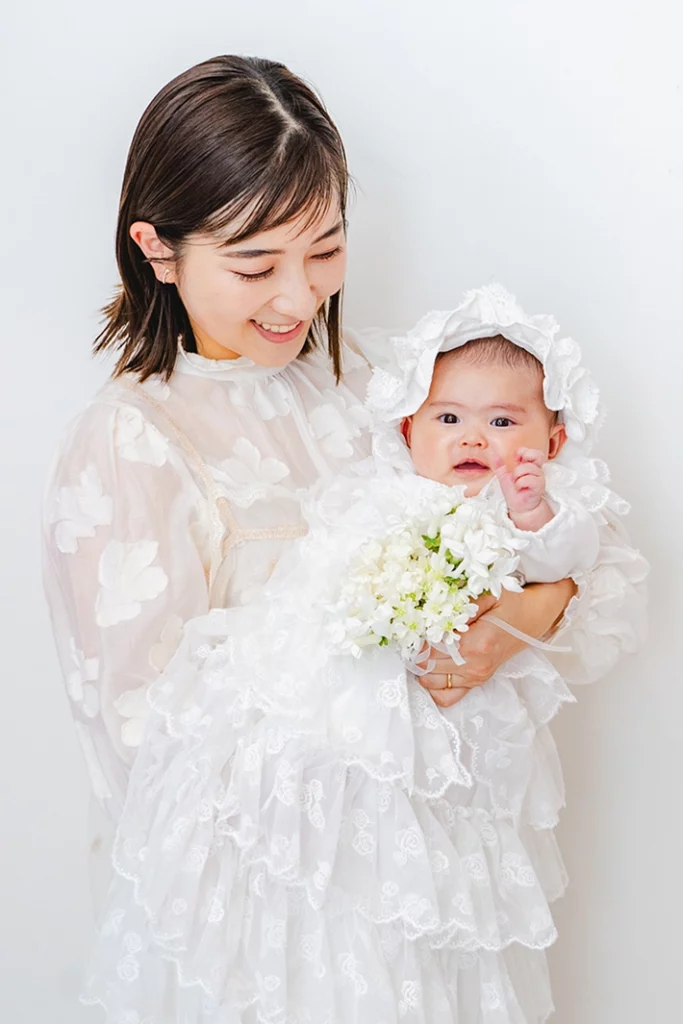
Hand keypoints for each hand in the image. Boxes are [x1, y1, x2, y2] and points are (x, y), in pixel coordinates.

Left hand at [417, 578, 576, 706]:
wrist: (536, 616)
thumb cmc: (513, 602)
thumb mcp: (488, 593)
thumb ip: (460, 604)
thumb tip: (430, 612)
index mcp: (476, 645)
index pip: (429, 652)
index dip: (415, 640)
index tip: (412, 627)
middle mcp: (475, 666)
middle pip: (426, 668)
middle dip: (415, 652)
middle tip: (413, 636)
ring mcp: (476, 677)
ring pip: (431, 683)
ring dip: (422, 667)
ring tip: (423, 648)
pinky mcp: (478, 681)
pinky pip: (447, 696)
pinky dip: (435, 685)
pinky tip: (434, 667)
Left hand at [494, 447, 545, 514]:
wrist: (518, 506)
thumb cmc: (513, 491)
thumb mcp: (504, 476)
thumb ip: (499, 465)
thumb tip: (494, 454)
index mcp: (529, 465)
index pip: (531, 451)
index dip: (522, 452)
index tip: (515, 459)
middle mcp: (536, 470)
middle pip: (536, 455)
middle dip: (525, 459)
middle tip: (517, 468)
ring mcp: (539, 477)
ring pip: (528, 467)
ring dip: (517, 476)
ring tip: (516, 483)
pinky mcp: (539, 486)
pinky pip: (529, 479)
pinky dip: (520, 483)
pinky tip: (520, 488)